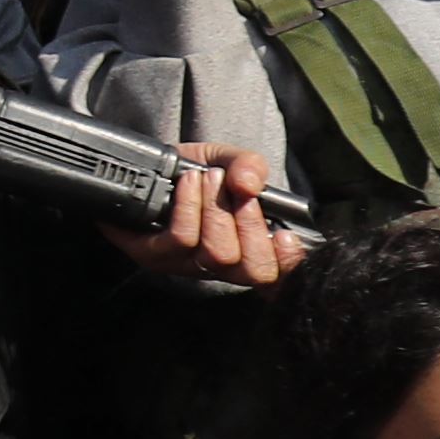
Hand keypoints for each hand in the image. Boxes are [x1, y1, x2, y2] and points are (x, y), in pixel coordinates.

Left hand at [105, 142, 298, 288]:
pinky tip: (187, 182)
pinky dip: (188, 206)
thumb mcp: (230, 161)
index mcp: (251, 251)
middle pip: (250, 268)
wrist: (151, 168)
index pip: (279, 277)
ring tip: (207, 177)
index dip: (288, 262)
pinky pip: (180, 239)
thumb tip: (249, 184)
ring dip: (216, 209)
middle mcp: (221, 267)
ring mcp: (187, 265)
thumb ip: (249, 167)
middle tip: (235, 187)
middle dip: (249, 223)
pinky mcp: (154, 256)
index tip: (286, 234)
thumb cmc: (199, 172)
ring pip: (215, 253)